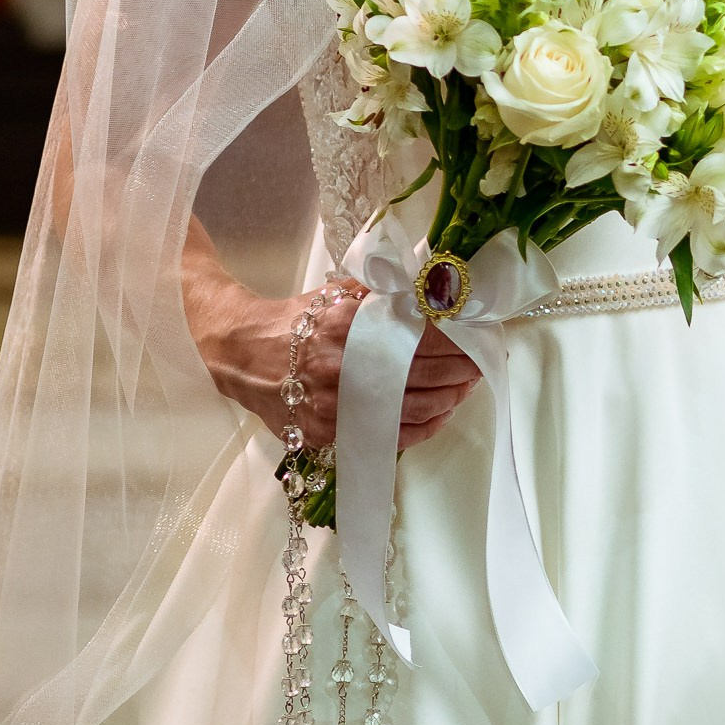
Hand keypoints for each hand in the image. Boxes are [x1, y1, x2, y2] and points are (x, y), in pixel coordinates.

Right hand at [187, 271, 479, 453]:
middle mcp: (346, 369)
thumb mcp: (332, 297)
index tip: (477, 335)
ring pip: (414, 408)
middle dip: (460, 368)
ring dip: (449, 398)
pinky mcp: (333, 432)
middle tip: (482, 362)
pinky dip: (424, 427)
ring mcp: (339, 405)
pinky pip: (392, 436)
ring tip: (466, 386)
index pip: (418, 336)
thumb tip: (425, 288)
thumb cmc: (294, 323)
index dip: (454, 339)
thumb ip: (376, 293)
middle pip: (423, 372)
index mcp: (348, 328)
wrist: (243, 356)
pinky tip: (441, 415)